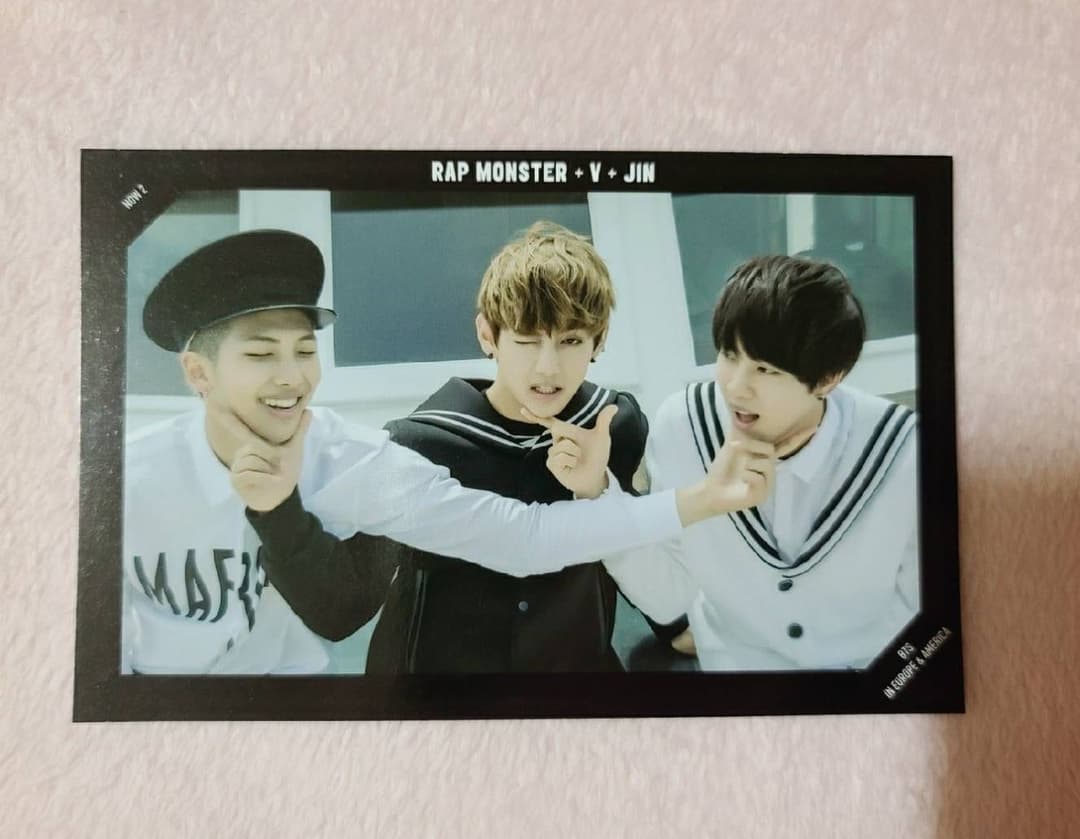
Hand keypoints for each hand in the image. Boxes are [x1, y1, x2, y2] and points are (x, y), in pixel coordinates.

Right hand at [206, 401, 311, 511]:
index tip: (229, 416)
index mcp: (252, 445)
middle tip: (281, 467)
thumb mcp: (294, 449)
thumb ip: (299, 430)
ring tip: (276, 477)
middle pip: (256, 448)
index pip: (248, 433)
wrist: (279, 498)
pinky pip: (250, 474)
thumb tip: (308, 411)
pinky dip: (265, 479)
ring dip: (270, 471)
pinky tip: (272, 482)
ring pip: (253, 461)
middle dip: (273, 458)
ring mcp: (236, 467)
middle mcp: (242, 454)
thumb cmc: (285, 472)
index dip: (241, 427)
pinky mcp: (236, 480)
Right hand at [520, 404, 617, 498]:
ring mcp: (553, 453)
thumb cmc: (597, 457)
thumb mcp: (601, 437)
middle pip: (557, 429)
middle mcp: (558, 441)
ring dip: (575, 453)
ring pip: (561, 446)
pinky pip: (558, 458)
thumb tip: (613, 406)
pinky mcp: (552, 465)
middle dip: (572, 438)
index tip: (523, 410)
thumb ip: (604, 421)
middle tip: (581, 450)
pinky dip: (570, 461)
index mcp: (567, 432)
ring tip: (578, 460)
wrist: (595, 476)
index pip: (550, 422)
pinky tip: (573, 466)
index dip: (536, 416)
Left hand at [675, 424, 816, 525]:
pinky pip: (759, 478)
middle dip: (750, 445)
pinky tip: (741, 479)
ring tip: (738, 468)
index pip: (784, 445)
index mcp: (764, 457)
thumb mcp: (731, 444)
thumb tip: (737, 407)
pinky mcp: (762, 495)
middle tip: (733, 446)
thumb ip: (738, 428)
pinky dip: (747, 476)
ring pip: (766, 464)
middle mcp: (769, 470)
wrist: (711, 488)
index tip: (813, 427)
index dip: (798, 437)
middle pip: (770, 450)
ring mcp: (767, 483)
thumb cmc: (722, 468)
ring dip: (748, 462)